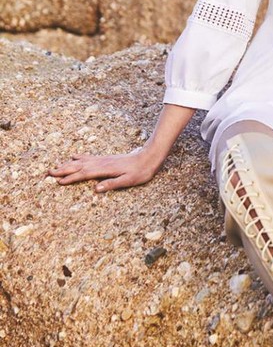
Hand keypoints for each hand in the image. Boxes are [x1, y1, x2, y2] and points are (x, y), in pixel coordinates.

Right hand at [47, 146, 162, 192]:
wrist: (148, 157)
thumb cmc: (140, 172)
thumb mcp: (129, 181)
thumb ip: (112, 184)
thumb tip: (96, 189)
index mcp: (105, 170)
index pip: (84, 174)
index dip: (71, 178)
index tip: (58, 182)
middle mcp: (101, 163)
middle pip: (78, 166)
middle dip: (63, 170)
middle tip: (49, 173)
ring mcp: (103, 159)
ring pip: (81, 161)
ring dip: (68, 164)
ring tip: (56, 166)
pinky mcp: (106, 158)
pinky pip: (88, 157)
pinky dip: (78, 158)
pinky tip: (74, 157)